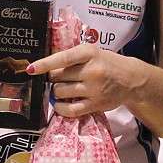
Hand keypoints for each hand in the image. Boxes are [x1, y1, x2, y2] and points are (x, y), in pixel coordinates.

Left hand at [28, 44, 150, 117]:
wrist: (132, 79)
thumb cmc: (108, 63)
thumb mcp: (93, 53)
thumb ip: (73, 58)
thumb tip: (46, 69)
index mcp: (90, 53)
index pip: (63, 58)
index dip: (45, 64)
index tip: (31, 69)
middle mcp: (92, 70)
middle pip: (58, 77)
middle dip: (54, 78)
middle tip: (60, 78)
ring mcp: (94, 89)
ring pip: (61, 92)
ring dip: (57, 91)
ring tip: (64, 89)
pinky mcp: (96, 104)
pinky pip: (70, 109)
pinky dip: (60, 108)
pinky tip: (60, 104)